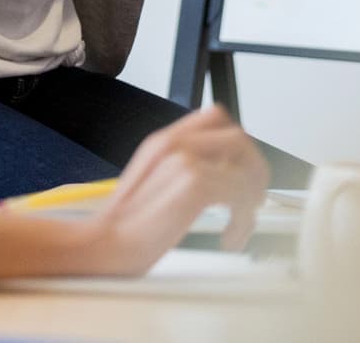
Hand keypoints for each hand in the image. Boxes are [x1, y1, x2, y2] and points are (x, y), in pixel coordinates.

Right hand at [74, 108, 269, 273]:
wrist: (105, 243)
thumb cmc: (127, 226)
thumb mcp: (152, 185)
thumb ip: (180, 170)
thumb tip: (221, 177)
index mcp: (163, 142)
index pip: (215, 116)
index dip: (238, 145)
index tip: (241, 172)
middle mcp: (173, 144)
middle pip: (238, 137)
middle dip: (254, 171)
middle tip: (251, 201)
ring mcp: (183, 160)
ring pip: (245, 165)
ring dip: (251, 198)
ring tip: (240, 223)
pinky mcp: (194, 183)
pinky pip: (240, 193)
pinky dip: (243, 220)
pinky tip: (229, 237)